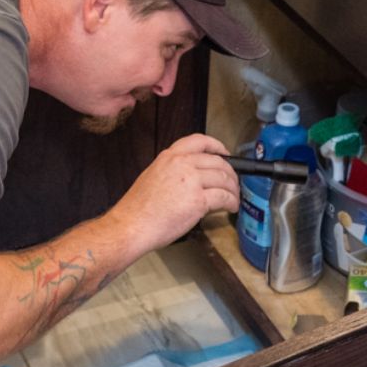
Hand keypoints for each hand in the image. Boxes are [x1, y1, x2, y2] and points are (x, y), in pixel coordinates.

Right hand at [112, 133, 239, 253]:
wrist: (132, 225)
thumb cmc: (138, 209)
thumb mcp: (153, 177)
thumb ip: (174, 172)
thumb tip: (194, 180)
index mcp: (169, 157)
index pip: (199, 141)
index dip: (217, 146)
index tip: (225, 154)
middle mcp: (182, 164)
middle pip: (218, 162)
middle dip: (230, 173)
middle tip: (233, 183)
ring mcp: (191, 181)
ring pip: (224, 179)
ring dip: (233, 189)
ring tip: (234, 198)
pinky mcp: (198, 200)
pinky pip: (224, 197)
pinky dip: (232, 202)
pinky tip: (232, 207)